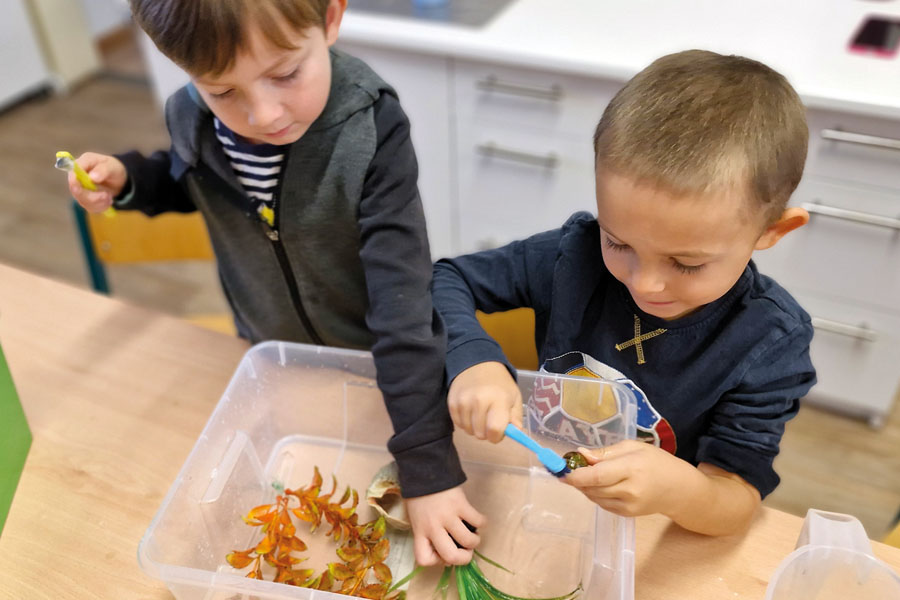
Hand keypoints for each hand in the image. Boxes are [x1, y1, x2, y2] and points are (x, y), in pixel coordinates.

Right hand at [67, 152, 127, 212]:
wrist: (118, 179)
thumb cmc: (113, 169)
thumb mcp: (112, 167)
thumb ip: (103, 170)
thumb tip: (92, 177)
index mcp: (82, 163)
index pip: (72, 172)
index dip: (74, 182)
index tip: (81, 189)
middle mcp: (77, 176)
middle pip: (75, 190)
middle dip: (91, 196)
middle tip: (107, 196)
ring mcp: (79, 189)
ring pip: (83, 201)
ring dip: (98, 202)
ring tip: (109, 197)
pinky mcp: (84, 198)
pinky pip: (89, 207)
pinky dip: (100, 206)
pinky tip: (107, 200)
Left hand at [404, 487, 485, 565]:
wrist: (425, 471)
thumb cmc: (419, 496)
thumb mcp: (416, 518)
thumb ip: (428, 534)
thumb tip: (448, 551)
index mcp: (419, 531)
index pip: (424, 559)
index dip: (436, 562)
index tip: (441, 553)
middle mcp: (433, 527)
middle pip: (451, 556)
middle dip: (464, 559)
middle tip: (466, 552)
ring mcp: (448, 516)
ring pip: (468, 541)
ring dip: (475, 541)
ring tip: (473, 534)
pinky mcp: (461, 504)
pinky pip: (478, 521)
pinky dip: (482, 523)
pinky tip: (478, 520)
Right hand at [448, 361, 521, 442]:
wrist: (477, 364)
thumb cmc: (499, 383)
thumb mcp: (514, 397)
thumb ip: (516, 417)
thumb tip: (516, 432)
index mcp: (498, 400)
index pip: (494, 430)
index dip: (497, 436)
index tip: (499, 432)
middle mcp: (479, 401)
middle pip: (480, 434)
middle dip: (487, 432)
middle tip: (490, 420)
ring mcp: (463, 402)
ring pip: (468, 431)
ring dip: (475, 428)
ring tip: (480, 414)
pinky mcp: (452, 403)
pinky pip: (459, 425)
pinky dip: (465, 422)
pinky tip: (470, 411)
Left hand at [562, 440, 692, 517]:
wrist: (678, 489)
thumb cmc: (656, 462)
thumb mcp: (633, 447)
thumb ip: (605, 453)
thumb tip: (580, 455)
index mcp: (631, 468)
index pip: (597, 475)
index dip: (576, 475)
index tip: (561, 470)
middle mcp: (629, 490)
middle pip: (592, 488)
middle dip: (576, 480)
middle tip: (568, 469)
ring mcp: (628, 505)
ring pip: (594, 497)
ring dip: (584, 486)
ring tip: (587, 474)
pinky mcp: (626, 514)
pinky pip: (601, 503)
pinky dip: (595, 494)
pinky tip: (601, 485)